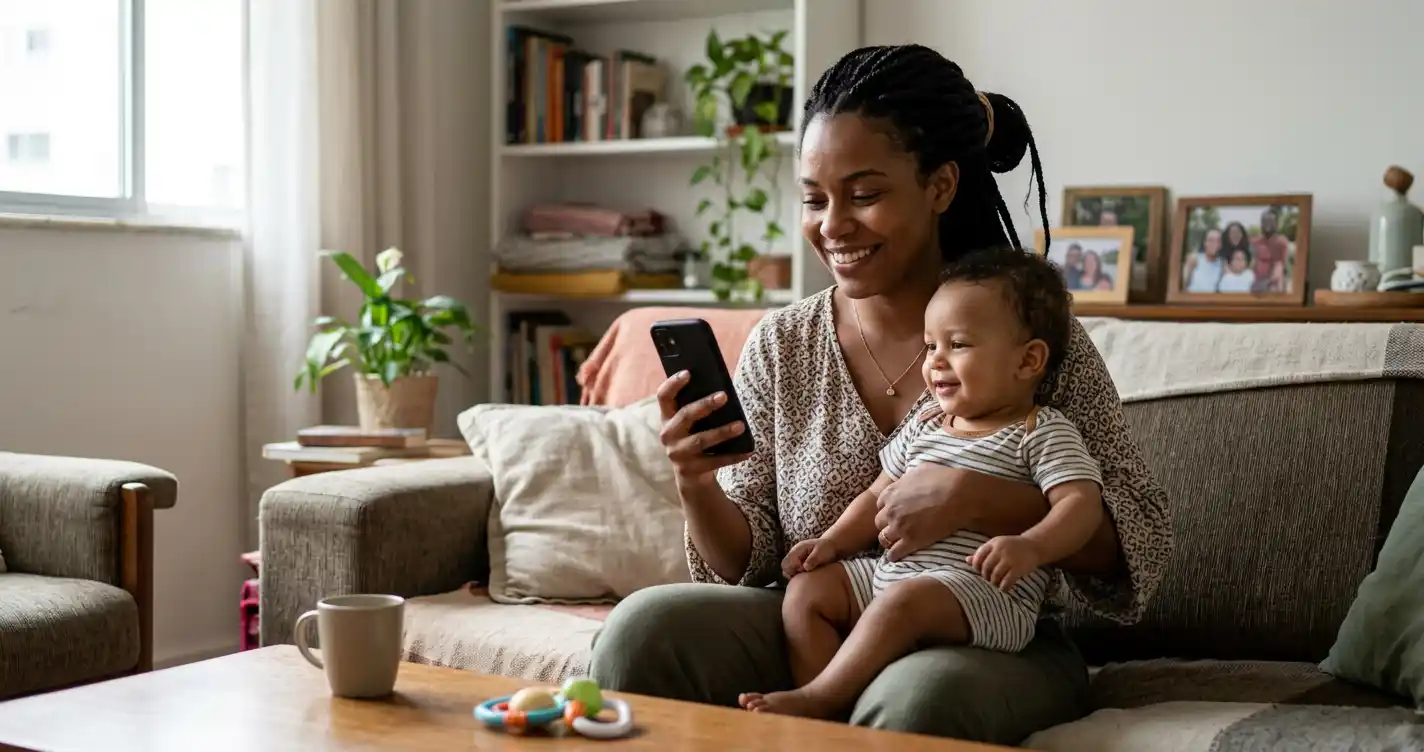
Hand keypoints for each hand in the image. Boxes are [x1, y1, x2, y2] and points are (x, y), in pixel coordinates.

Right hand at [656, 371, 750, 486]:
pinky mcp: (690, 470)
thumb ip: (699, 408)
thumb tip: (723, 391)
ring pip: (700, 440)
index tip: (688, 373)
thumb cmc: (696, 438)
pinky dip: (733, 456)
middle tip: (724, 396)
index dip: (673, 384)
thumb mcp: (692, 424)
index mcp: (667, 418)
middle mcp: (668, 435)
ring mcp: (678, 454)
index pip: (663, 397)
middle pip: (685, 416)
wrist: (691, 476)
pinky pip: (714, 461)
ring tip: (741, 425)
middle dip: (704, 405)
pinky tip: (748, 451)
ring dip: (722, 432)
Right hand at [781, 537, 840, 579]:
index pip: (787, 561)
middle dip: (792, 572)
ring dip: (794, 575)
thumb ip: (813, 559)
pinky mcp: (798, 564)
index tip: (804, 570)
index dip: (794, 568)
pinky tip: (806, 576)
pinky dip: (796, 575)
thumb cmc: (826, 548)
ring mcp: (795, 559)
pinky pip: (792, 572)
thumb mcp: (821, 552)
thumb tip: (805, 568)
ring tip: (805, 575)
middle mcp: (793, 554)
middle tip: (804, 573)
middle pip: (784, 566)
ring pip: (787, 570)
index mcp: (798, 549)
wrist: (830, 547)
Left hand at [873, 464, 973, 561]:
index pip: (880, 504)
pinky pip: (894, 553)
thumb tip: (907, 479)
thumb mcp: (920, 470)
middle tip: (897, 527)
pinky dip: (894, 555)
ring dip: (889, 540)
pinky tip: (897, 555)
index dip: (888, 509)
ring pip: (884, 538)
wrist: (960, 495)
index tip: (896, 512)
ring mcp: (900, 527)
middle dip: (887, 524)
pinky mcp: (911, 541)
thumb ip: (908, 478)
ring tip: (896, 542)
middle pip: (879, 522)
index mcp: (891, 493)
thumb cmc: (944, 479)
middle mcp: (891, 510)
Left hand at [968, 536, 1041, 590]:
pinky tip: (1004, 588)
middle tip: (988, 579)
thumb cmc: (1012, 547)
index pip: (979, 556)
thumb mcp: (997, 545)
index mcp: (994, 543)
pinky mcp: (1018, 568)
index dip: (976, 566)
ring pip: (995, 575)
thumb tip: (967, 561)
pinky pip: (1007, 581)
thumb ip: (983, 552)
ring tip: (995, 584)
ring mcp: (1009, 559)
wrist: (1034, 546)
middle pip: (986, 567)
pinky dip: (1003, 587)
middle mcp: (1000, 550)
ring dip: (994, 582)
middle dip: (985, 575)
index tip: (979, 571)